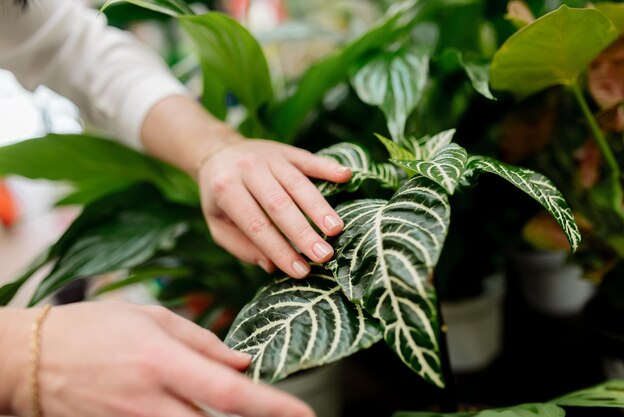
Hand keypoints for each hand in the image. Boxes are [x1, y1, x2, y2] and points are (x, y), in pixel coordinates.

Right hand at [4, 303, 313, 416]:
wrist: (31, 360)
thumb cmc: (94, 328)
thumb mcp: (150, 318)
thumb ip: (202, 341)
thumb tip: (244, 362)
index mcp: (164, 362)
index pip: (230, 392)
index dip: (272, 406)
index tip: (305, 413)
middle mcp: (152, 401)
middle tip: (288, 416)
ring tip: (238, 410)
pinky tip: (196, 410)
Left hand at [198, 138, 350, 277]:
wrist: (218, 151)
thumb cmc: (221, 196)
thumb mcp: (217, 223)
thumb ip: (241, 246)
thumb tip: (272, 266)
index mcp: (226, 189)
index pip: (256, 225)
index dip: (279, 249)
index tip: (301, 271)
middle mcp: (248, 169)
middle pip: (279, 204)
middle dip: (303, 232)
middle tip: (324, 255)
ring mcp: (270, 157)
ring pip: (297, 183)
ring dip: (319, 207)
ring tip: (336, 229)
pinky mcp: (287, 150)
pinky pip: (309, 159)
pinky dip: (328, 167)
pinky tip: (346, 176)